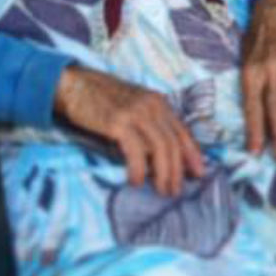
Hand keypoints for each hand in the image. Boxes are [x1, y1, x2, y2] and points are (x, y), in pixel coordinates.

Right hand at [54, 64, 204, 195]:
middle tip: (175, 191)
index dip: (192, 154)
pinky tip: (137, 181)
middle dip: (177, 170)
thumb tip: (157, 156)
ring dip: (164, 173)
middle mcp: (152, 106)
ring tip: (162, 190)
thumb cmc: (103, 100)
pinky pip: (136, 150)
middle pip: (173, 143)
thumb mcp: (134, 107)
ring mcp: (136, 113)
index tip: (199, 173)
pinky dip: (139, 168)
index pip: (182, 131)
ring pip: (160, 147)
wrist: (76, 84)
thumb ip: (147, 125)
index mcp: (159, 103)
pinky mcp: (118, 122)